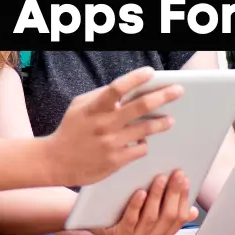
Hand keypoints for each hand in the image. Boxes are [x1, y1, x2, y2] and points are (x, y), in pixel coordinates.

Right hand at [42, 67, 182, 186]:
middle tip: (178, 91)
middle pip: (140, 107)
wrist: (55, 161)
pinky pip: (140, 149)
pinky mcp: (116, 161)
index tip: (151, 72)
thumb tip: (127, 89)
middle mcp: (104, 124)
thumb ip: (101, 96)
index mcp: (94, 108)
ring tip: (170, 120)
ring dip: (161, 123)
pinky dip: (144, 143)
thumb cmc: (71, 130)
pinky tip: (144, 140)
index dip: (136, 78)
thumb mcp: (80, 106)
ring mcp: (111, 143)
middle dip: (163, 96)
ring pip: (146, 129)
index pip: (117, 88)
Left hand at [91, 170, 198, 234]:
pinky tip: (141, 192)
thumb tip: (192, 211)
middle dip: (174, 194)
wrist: (92, 219)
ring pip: (151, 218)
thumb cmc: (122, 212)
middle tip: (176, 174)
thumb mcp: (148, 213)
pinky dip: (137, 205)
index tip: (185, 179)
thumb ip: (168, 212)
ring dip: (158, 196)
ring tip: (160, 178)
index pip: (178, 218)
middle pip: (167, 217)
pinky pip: (130, 220)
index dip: (183, 198)